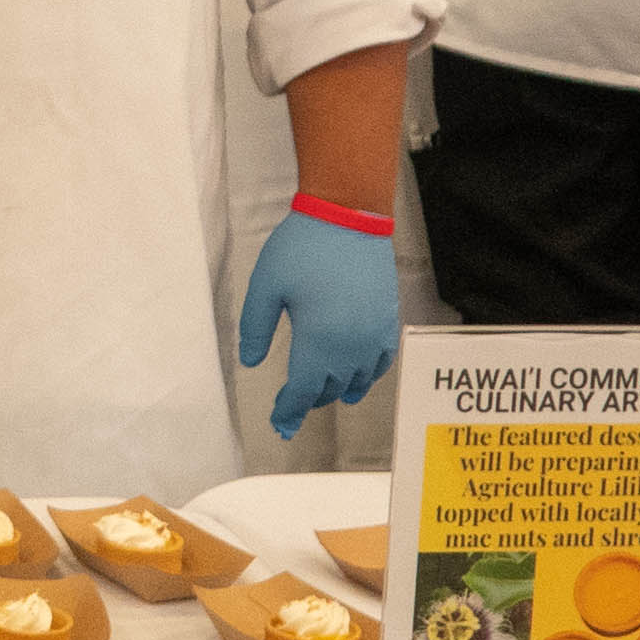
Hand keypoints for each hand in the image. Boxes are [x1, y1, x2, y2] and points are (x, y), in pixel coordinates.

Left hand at [237, 208, 400, 437]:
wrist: (348, 216)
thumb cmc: (302, 247)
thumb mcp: (265, 286)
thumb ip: (255, 328)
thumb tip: (251, 362)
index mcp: (318, 339)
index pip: (303, 391)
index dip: (289, 411)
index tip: (279, 423)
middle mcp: (351, 345)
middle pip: (329, 389)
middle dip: (308, 401)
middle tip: (290, 408)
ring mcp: (374, 334)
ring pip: (356, 381)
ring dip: (335, 391)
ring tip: (318, 394)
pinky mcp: (388, 320)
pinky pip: (382, 363)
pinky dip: (367, 377)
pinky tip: (355, 378)